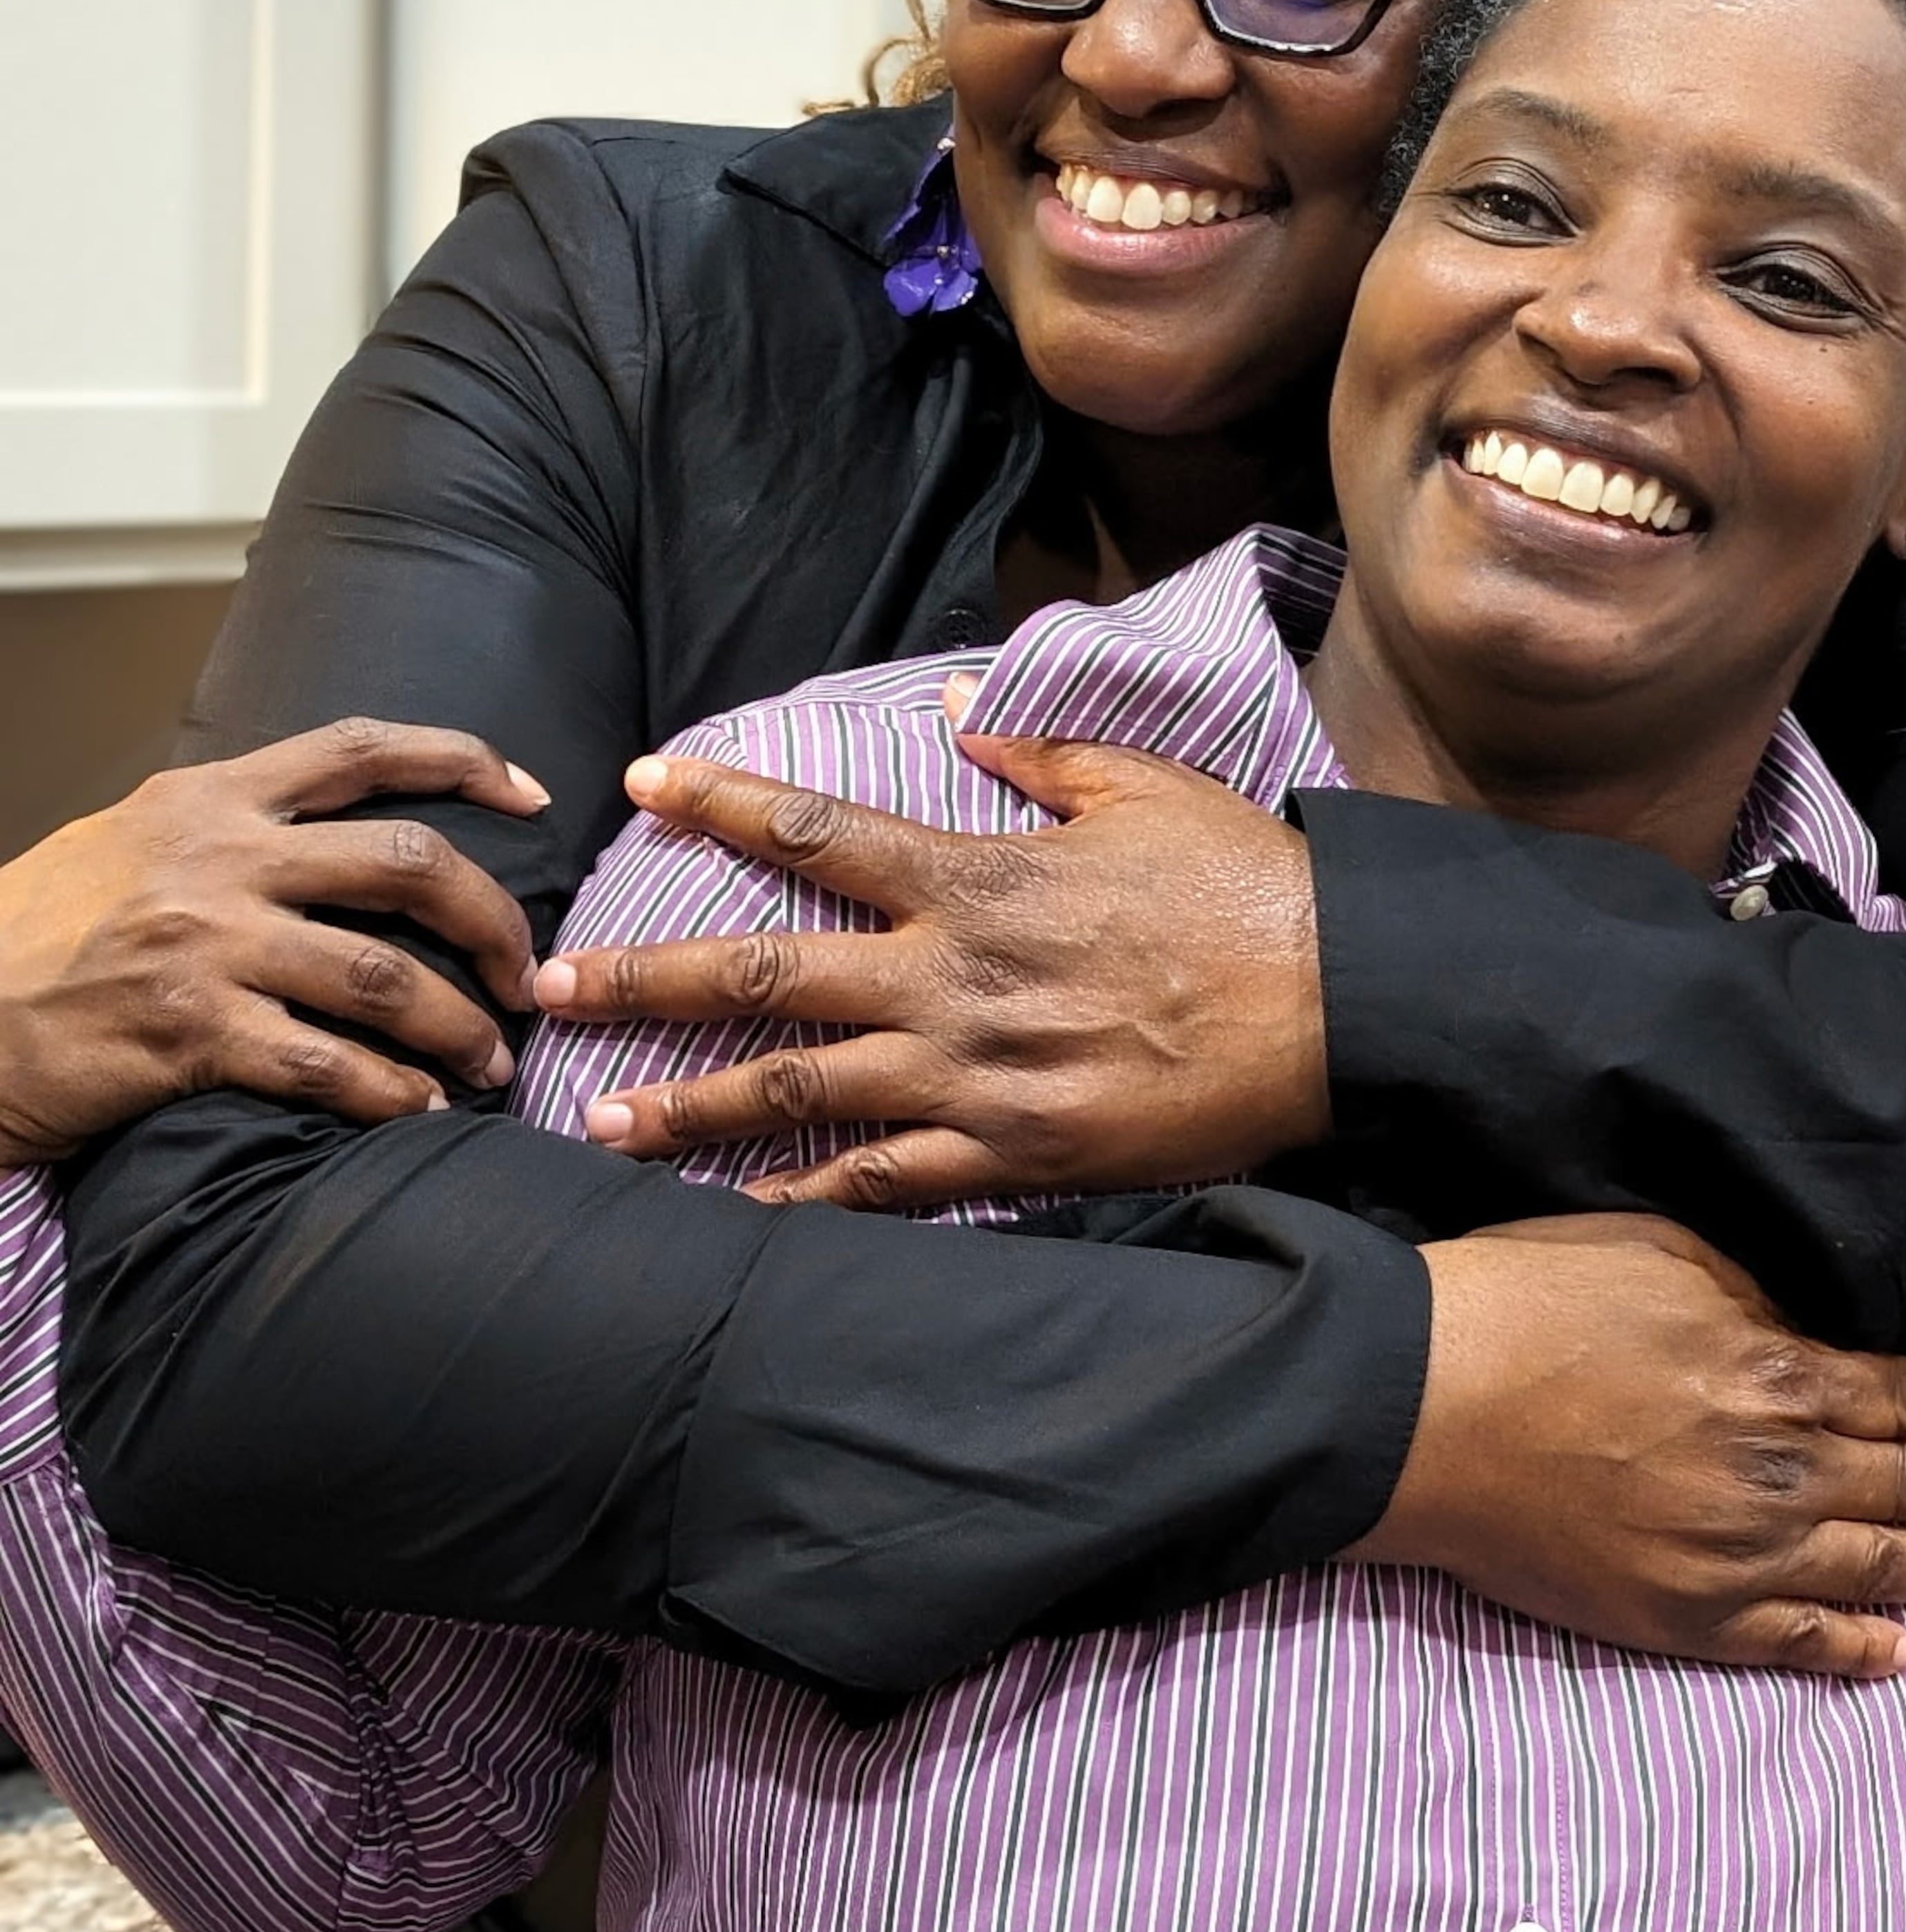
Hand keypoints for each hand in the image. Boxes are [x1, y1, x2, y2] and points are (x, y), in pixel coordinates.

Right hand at [0, 724, 546, 1164]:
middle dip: (491, 919)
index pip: (363, 747)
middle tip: (524, 971)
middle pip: (406, 864)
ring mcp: (206, 946)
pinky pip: (324, 1064)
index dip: (462, 761)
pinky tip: (416, 1112)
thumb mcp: (128, 841)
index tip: (532, 794)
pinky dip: (388, 1093)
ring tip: (487, 1064)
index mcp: (211, 798)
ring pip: (382, 976)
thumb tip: (323, 830)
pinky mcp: (187, 1034)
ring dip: (455, 1026)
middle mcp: (219, 859)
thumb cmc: (35, 934)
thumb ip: (227, 826)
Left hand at [547, 729, 1329, 1207]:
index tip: (642, 784)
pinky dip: (799, 1209)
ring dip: (689, 1110)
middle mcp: (950, 977)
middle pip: (765, 977)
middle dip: (646, 983)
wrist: (1331, 1002)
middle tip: (549, 989)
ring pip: (797, 1095)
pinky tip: (732, 1225)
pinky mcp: (1011, 1155)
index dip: (720, 803)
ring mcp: (973, 1077)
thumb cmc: (1242, 885)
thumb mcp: (1142, 784)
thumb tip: (953, 706)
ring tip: (603, 1126)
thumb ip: (1035, 748)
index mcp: (977, 877)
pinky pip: (880, 1190)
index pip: (816, 832)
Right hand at [1354, 1213, 1905, 1678]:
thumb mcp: (1660, 1254)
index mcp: (1775, 1373)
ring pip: (1869, 1569)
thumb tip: (1804, 1333)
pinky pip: (1796, 1642)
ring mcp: (1734, 1556)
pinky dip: (1857, 1650)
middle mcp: (1777, 1472)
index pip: (1890, 1396)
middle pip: (1899, 1484)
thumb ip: (1753, 1299)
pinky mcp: (1683, 1615)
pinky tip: (1899, 1653)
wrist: (1427, 1407)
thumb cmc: (1531, 1306)